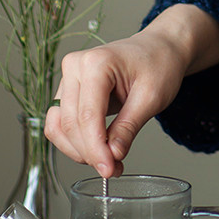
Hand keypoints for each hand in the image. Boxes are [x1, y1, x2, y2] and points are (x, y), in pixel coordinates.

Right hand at [44, 4, 218, 177]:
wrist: (159, 48)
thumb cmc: (158, 64)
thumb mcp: (151, 97)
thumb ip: (128, 127)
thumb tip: (112, 156)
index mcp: (96, 63)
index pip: (87, 116)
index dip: (96, 149)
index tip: (109, 170)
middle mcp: (74, 66)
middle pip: (71, 124)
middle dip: (90, 153)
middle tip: (114, 169)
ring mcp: (68, 77)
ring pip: (60, 126)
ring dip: (79, 150)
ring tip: (108, 161)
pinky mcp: (68, 90)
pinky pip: (60, 122)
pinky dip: (74, 141)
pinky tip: (97, 149)